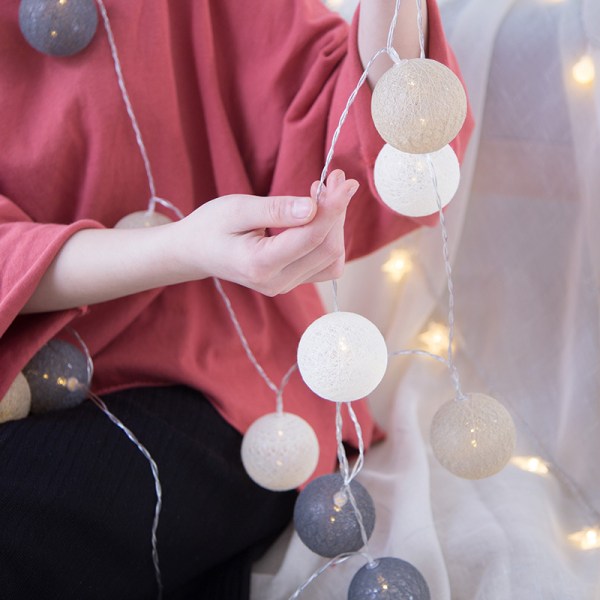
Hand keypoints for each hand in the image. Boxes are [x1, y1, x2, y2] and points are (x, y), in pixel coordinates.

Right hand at [172, 169, 358, 295]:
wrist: (196, 252)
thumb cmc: (211, 226)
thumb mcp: (237, 209)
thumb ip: (276, 210)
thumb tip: (313, 207)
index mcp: (260, 264)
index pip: (311, 237)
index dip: (333, 208)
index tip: (343, 181)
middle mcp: (277, 282)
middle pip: (327, 249)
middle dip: (336, 211)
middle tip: (334, 178)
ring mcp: (286, 285)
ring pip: (331, 258)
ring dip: (335, 224)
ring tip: (325, 192)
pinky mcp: (292, 280)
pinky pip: (324, 263)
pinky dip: (328, 236)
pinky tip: (318, 214)